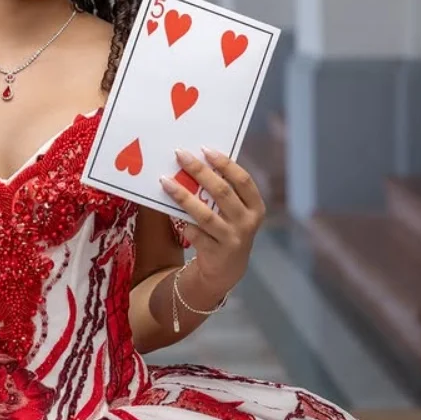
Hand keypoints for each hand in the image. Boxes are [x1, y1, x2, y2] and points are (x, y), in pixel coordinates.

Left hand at [160, 148, 265, 294]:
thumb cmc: (227, 230)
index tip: (205, 149)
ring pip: (204, 214)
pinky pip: (194, 233)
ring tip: (165, 181)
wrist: (226, 270)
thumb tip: (197, 162)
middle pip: (222, 192)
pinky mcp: (216, 253)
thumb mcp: (233, 213)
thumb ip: (223, 192)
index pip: (243, 180)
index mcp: (255, 207)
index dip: (225, 163)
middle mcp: (247, 222)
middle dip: (199, 171)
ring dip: (183, 196)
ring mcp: (232, 239)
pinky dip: (181, 222)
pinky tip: (167, 210)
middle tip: (180, 155)